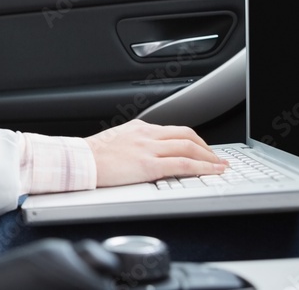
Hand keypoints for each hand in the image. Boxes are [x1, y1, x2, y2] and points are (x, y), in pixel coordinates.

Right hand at [85, 119, 227, 186]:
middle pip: (186, 135)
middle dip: (206, 146)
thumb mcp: (115, 141)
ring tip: (220, 166)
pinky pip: (182, 164)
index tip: (202, 148)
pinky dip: (202, 167)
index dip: (193, 140)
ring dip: (209, 157)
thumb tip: (145, 154)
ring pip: (188, 147)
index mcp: (138, 128)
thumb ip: (133, 144)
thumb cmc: (90, 156)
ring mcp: (148, 148)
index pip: (173, 130)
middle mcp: (146, 134)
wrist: (78, 161)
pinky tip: (211, 171)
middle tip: (217, 157)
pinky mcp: (148, 165)